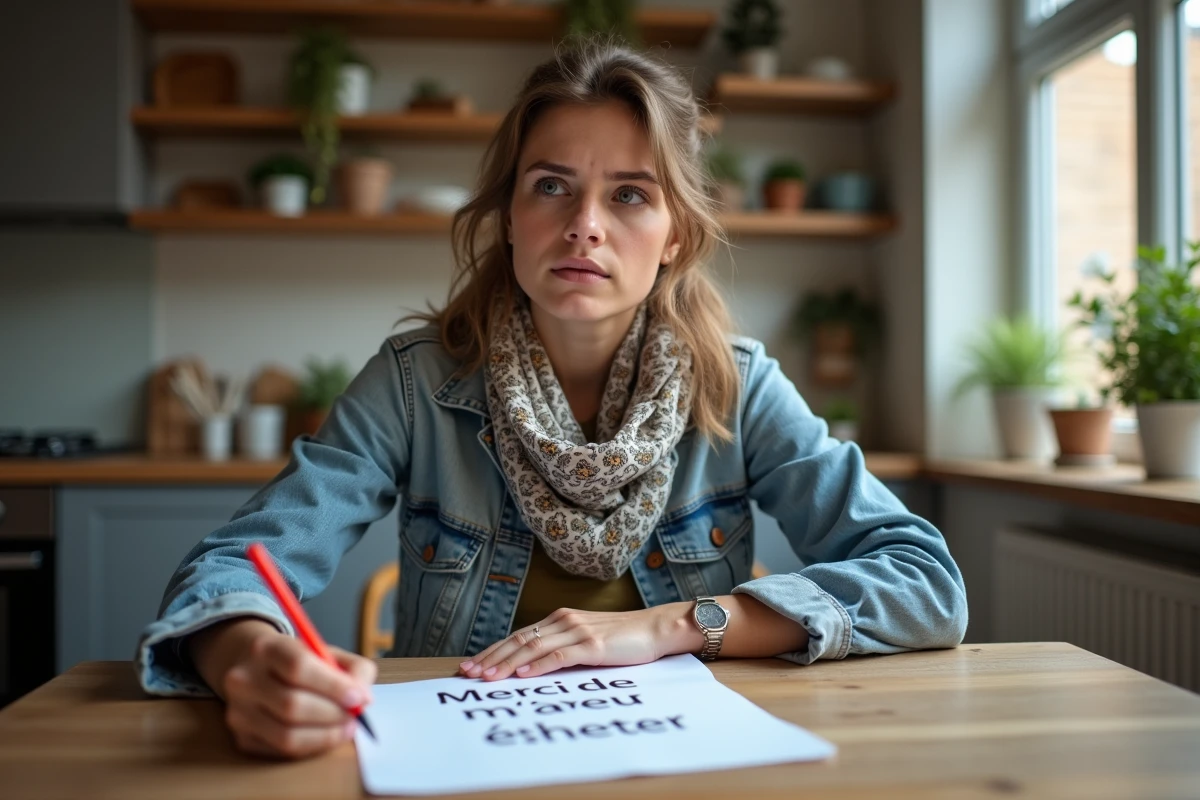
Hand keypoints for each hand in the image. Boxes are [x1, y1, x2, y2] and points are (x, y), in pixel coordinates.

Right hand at [188, 618, 376, 759]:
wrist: (254, 668)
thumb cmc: (298, 661)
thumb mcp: (327, 652)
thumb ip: (354, 669)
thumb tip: (364, 698)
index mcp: (266, 648)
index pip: (298, 667)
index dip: (332, 686)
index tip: (358, 697)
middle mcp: (243, 679)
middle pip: (291, 704)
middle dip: (331, 715)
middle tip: (354, 717)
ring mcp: (238, 710)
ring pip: (285, 735)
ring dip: (324, 736)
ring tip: (345, 729)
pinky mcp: (241, 737)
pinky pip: (280, 751)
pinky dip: (310, 747)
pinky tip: (324, 735)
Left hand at [457, 605, 697, 681]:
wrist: (656, 629)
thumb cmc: (624, 639)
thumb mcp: (587, 640)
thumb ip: (562, 647)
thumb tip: (532, 667)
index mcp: (560, 619)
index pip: (518, 635)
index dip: (493, 651)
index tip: (472, 666)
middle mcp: (564, 621)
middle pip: (519, 640)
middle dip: (491, 658)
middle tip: (468, 674)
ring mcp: (578, 631)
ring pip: (533, 647)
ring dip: (507, 664)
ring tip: (487, 678)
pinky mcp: (593, 644)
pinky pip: (559, 655)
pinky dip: (538, 665)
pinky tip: (522, 675)